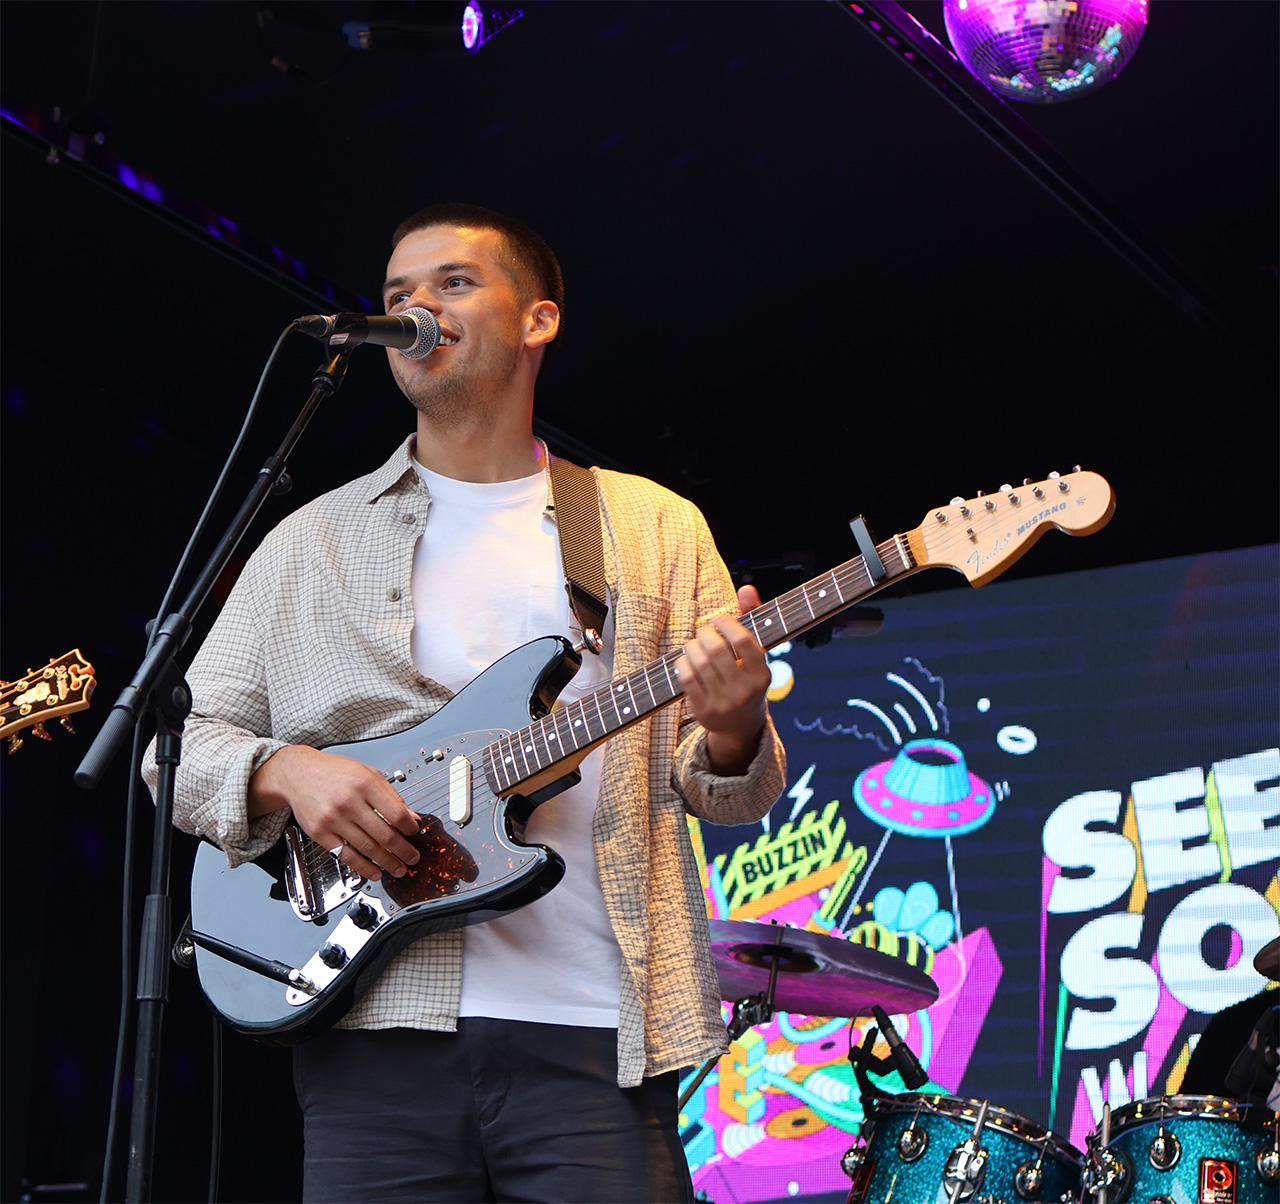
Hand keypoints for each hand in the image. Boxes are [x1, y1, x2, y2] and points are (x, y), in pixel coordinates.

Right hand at [247, 745, 422, 879]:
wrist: (299, 773)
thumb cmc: (334, 771)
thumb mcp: (368, 773)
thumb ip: (391, 795)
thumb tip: (411, 816)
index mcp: (365, 784)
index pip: (396, 813)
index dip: (410, 828)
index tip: (415, 834)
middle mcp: (349, 802)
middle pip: (384, 834)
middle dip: (403, 851)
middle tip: (412, 858)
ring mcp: (334, 819)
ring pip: (367, 848)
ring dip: (386, 862)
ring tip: (398, 869)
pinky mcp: (320, 833)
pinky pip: (346, 855)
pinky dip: (363, 867)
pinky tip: (374, 872)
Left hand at [676, 584, 770, 775]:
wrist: (740, 726)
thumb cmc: (746, 678)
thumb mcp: (755, 654)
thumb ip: (752, 619)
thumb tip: (746, 588)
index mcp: (762, 675)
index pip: (743, 640)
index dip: (725, 623)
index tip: (717, 619)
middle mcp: (745, 690)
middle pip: (716, 650)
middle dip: (704, 634)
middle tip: (703, 632)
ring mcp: (724, 703)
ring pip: (699, 663)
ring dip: (691, 647)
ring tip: (694, 644)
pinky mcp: (704, 711)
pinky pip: (686, 678)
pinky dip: (682, 663)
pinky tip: (686, 660)